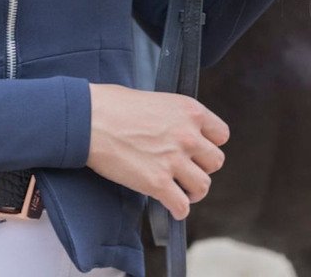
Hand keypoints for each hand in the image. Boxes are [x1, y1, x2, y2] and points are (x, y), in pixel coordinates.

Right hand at [86, 83, 229, 219]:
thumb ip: (174, 117)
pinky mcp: (158, 183)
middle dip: (201, 167)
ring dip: (192, 190)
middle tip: (185, 169)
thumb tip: (177, 132)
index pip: (221, 134)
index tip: (197, 149)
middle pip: (216, 162)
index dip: (209, 143)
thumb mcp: (155, 100)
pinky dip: (177, 209)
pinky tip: (168, 204)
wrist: (89, 119)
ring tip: (179, 189)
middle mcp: (187, 134)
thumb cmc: (113, 105)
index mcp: (189, 110)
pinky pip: (182, 206)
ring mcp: (174, 160)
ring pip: (203, 186)